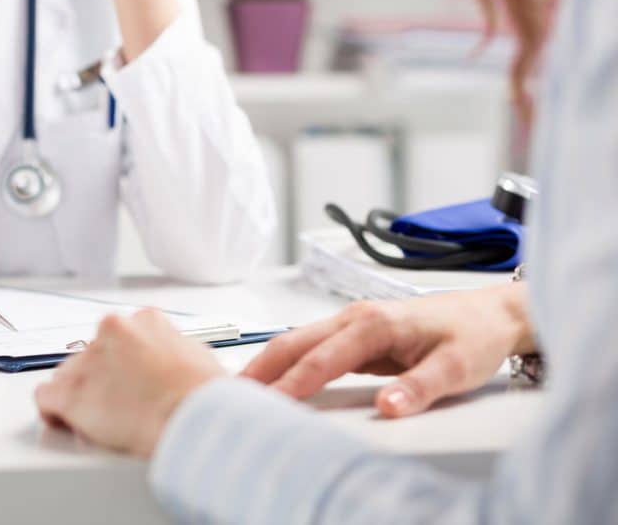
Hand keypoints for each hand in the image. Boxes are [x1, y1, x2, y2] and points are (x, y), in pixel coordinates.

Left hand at [35, 309, 224, 457]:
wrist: (193, 417)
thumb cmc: (203, 396)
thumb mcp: (201, 356)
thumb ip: (178, 350)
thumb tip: (180, 361)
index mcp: (145, 320)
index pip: (120, 337)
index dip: (124, 364)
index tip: (129, 381)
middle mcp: (112, 331)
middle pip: (92, 354)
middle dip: (102, 378)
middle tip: (119, 404)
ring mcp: (89, 361)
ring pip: (69, 375)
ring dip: (81, 394)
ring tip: (101, 419)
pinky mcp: (71, 392)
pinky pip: (47, 397)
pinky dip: (54, 411)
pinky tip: (65, 421)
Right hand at [242, 282, 534, 416]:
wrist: (492, 313)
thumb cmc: (473, 335)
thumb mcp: (455, 367)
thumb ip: (418, 388)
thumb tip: (387, 408)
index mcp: (373, 322)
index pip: (322, 357)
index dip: (294, 382)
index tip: (269, 402)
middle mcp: (355, 317)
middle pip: (295, 341)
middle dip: (262, 366)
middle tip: (230, 392)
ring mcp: (352, 322)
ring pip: (298, 340)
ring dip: (269, 362)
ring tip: (241, 387)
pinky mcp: (355, 333)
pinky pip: (312, 346)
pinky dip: (287, 361)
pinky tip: (275, 378)